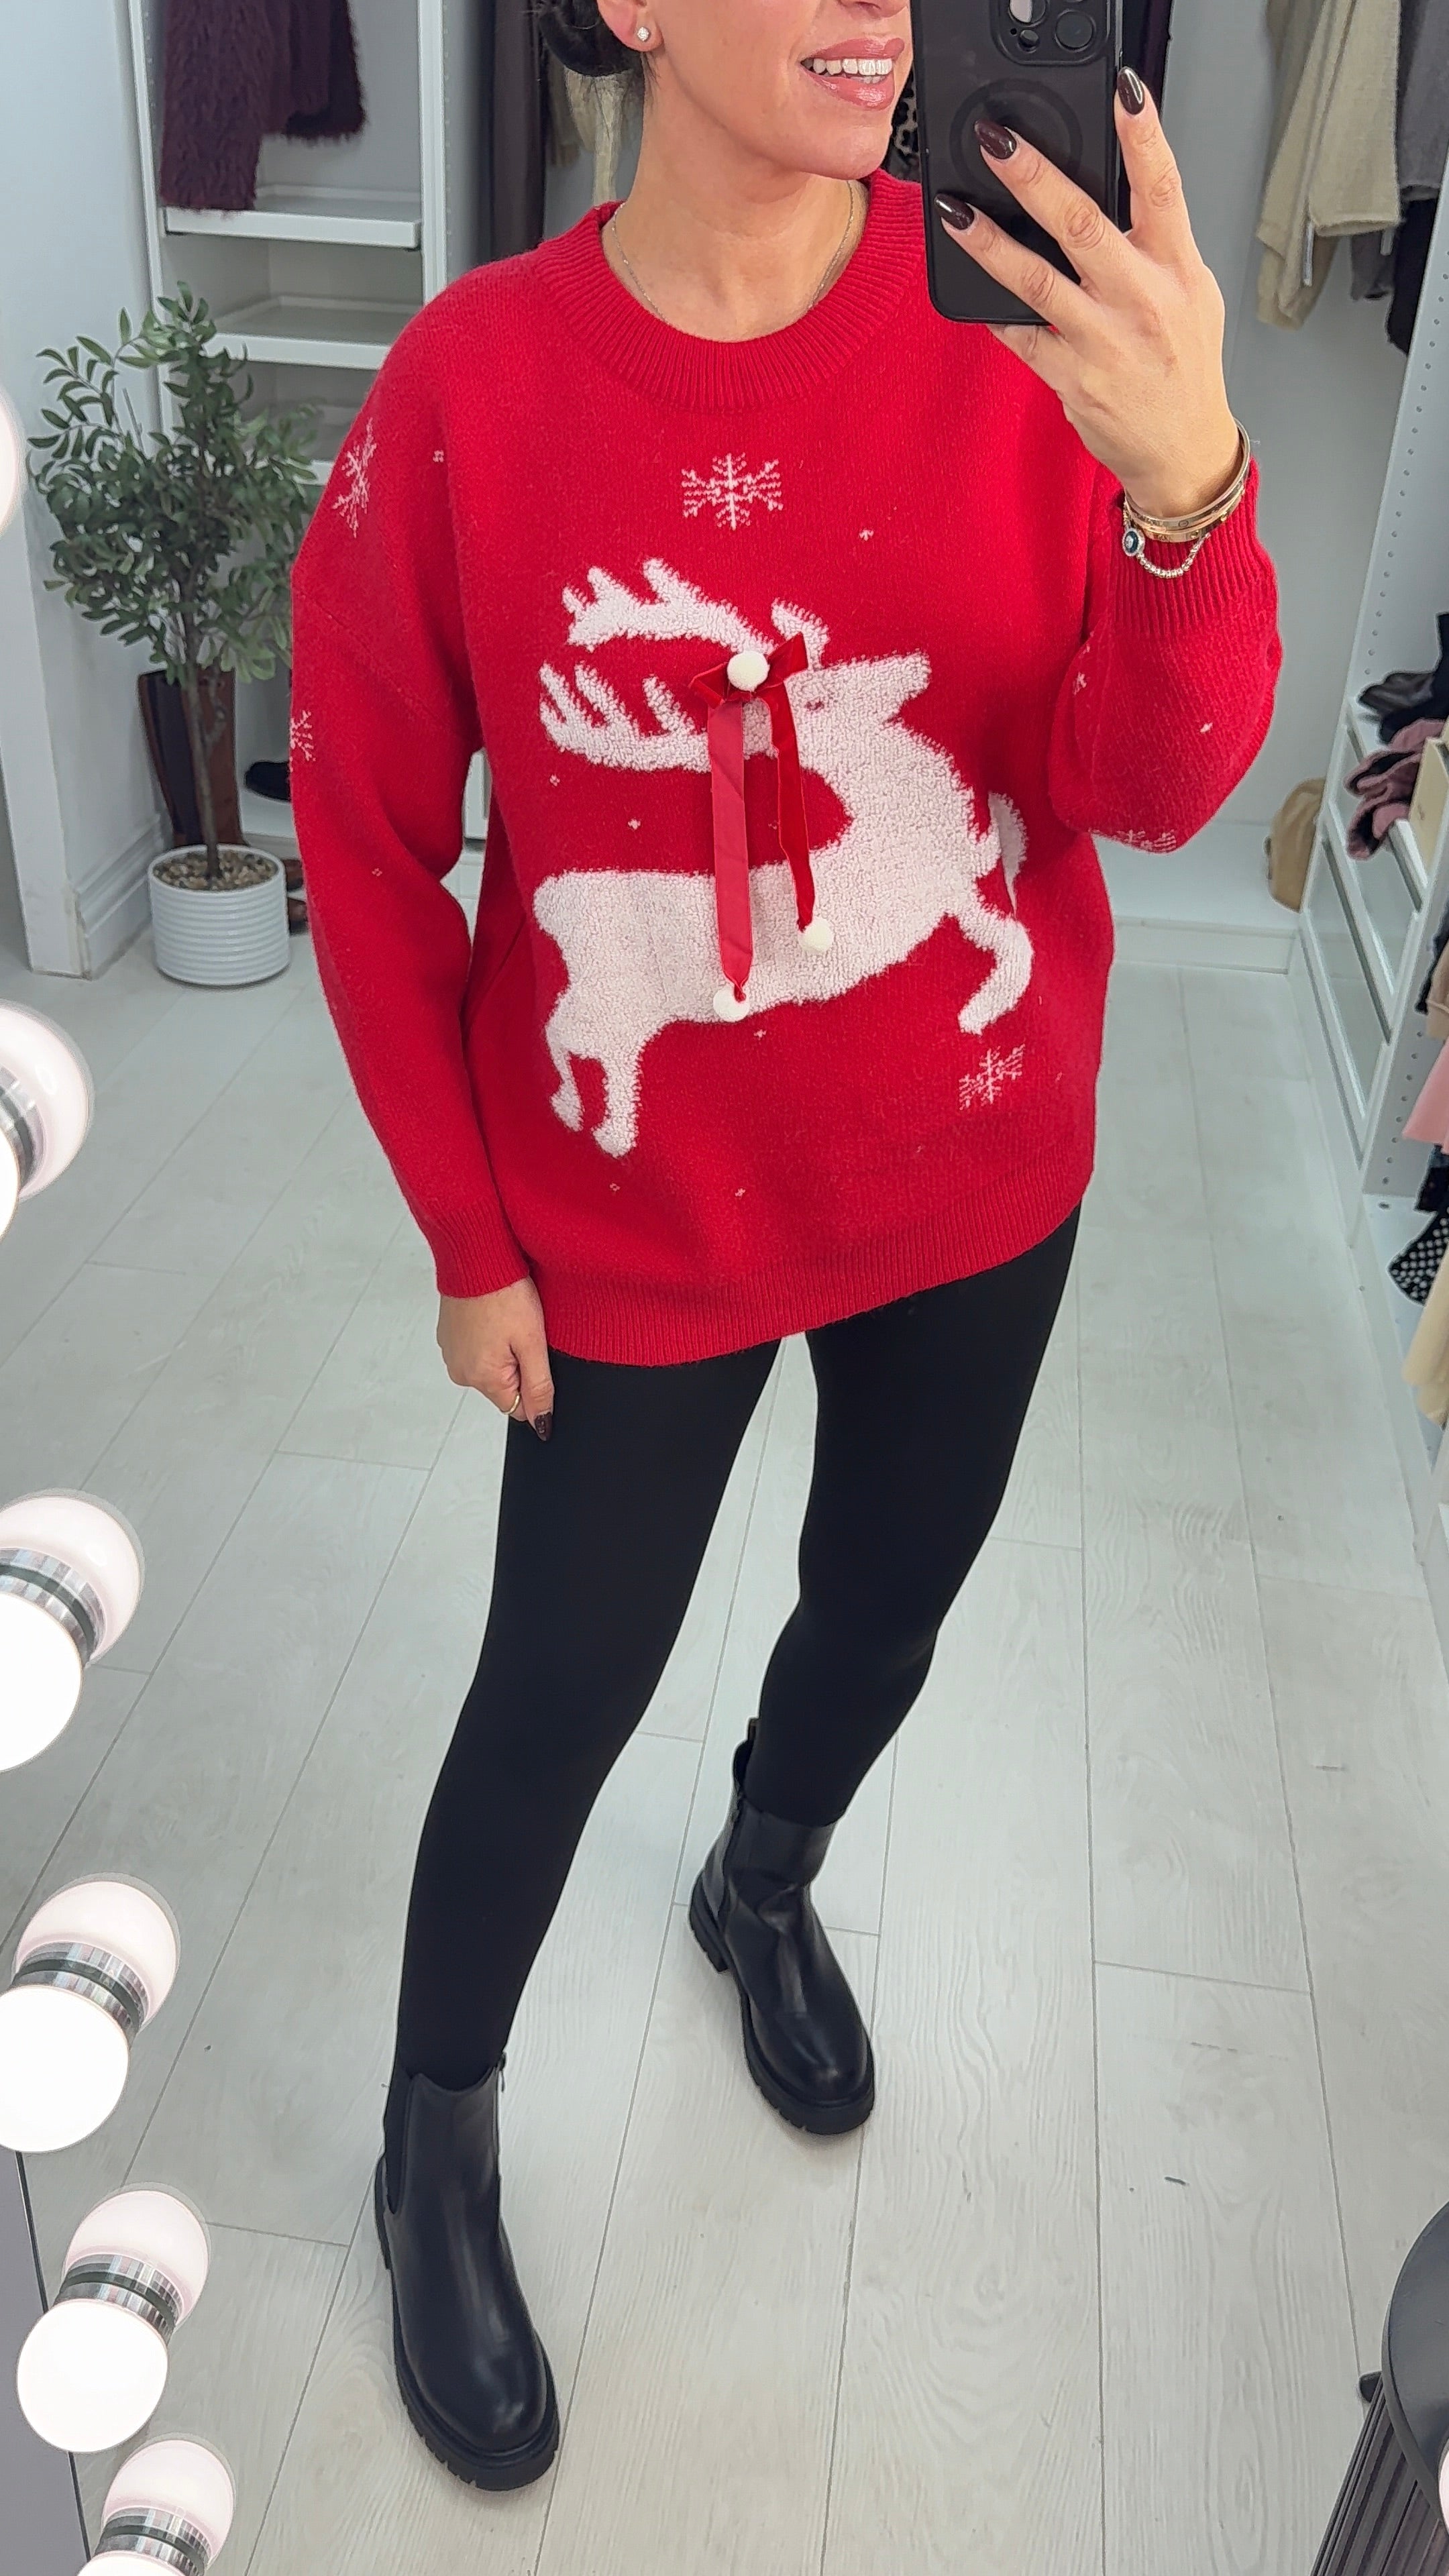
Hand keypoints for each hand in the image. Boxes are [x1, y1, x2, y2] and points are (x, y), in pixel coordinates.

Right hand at [438, 1278, 554, 1438]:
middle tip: (520, 1331)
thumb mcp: (532, 1342)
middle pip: (504, 1387)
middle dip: (518, 1365)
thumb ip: (539, 1388)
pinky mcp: (448, 1336)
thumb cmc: (505, 1292)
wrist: (475, 1255)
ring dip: (502, 1349)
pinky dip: (488, 1336)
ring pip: (490, 1367)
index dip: (533, 1382)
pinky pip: (476, 1349)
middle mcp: (461, 1372)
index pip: (518, 1407)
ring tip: (505, 1319)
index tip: (532, 1352)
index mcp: (482, 1378)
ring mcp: (451, 1353)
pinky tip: (493, 1314)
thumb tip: (541, 1424)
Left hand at [935, 73, 1239, 522]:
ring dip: (990, 243)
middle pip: (1083, 224)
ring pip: (1038, 281)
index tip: (1123, 92)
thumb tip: (1114, 194)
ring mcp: (1105, 342)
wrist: (1183, 451)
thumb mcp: (1192, 294)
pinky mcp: (1073, 380)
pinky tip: (971, 285)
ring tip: (955, 212)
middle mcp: (1142, 301)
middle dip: (1035, 177)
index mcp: (1177, 270)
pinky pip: (1022, 336)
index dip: (1144, 136)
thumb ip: (1157, 245)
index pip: (1164, 188)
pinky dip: (994, 310)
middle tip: (998, 142)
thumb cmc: (1185, 368)